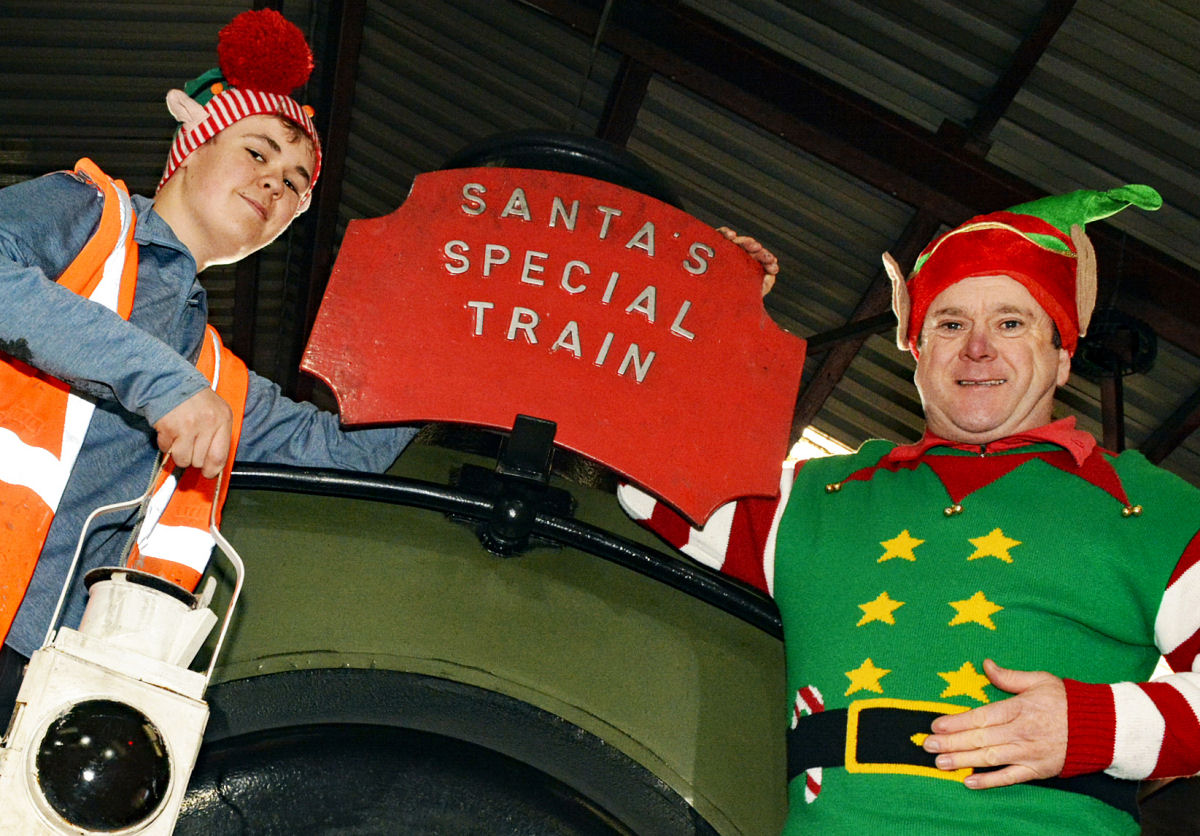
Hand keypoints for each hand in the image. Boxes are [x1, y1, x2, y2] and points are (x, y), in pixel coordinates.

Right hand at [153, 388, 232, 478]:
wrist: (170, 382)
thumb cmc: (194, 400)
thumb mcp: (216, 412)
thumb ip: (218, 435)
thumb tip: (215, 465)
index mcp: (222, 419)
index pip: (220, 456)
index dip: (212, 470)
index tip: (208, 473)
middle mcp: (207, 423)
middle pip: (200, 461)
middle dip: (193, 458)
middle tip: (190, 445)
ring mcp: (188, 426)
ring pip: (183, 460)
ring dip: (179, 454)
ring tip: (180, 439)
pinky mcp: (169, 427)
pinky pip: (167, 450)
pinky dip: (166, 445)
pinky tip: (170, 431)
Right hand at [717, 226, 778, 295]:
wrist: (707, 303)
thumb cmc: (731, 298)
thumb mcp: (751, 293)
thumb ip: (765, 283)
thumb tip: (770, 274)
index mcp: (750, 264)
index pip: (761, 258)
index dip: (768, 260)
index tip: (773, 268)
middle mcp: (739, 255)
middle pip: (752, 249)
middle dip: (761, 253)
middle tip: (767, 259)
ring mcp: (727, 249)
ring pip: (739, 242)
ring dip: (747, 242)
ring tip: (754, 246)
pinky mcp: (713, 244)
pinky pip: (719, 235)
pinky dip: (725, 232)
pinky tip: (731, 236)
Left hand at [922, 659, 1067, 788]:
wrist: (1101, 728)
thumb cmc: (1066, 700)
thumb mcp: (1039, 680)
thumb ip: (1009, 676)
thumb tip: (985, 664)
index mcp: (1019, 708)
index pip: (981, 716)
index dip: (957, 722)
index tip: (936, 725)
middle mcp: (1021, 732)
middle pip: (980, 738)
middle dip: (951, 743)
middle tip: (927, 745)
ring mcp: (1029, 753)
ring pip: (990, 758)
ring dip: (962, 761)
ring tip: (939, 763)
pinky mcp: (1037, 770)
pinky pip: (1009, 777)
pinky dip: (989, 781)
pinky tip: (969, 781)